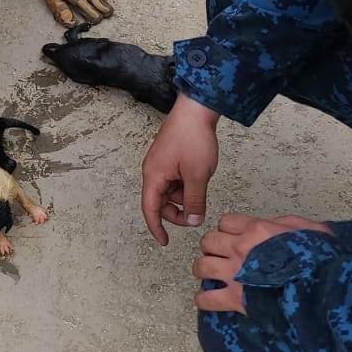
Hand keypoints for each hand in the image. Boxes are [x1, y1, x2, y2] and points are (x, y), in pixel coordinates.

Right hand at [141, 94, 220, 243]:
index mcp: (154, 176)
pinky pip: (173, 179)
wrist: (195, 110)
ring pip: (168, 190)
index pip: (150, 209)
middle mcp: (152, 170)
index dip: (156, 227)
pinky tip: (198, 178)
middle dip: (176, 211)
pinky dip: (184, 185)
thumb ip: (194, 202)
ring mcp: (160, 162)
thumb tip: (193, 221)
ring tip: (200, 188)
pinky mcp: (168, 156)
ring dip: (183, 197)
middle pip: (159, 201)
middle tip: (196, 214)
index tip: (164, 241)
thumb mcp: (197, 176)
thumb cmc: (192, 139)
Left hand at [193, 213, 333, 312]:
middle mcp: (240, 248)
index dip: (227, 230)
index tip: (232, 238)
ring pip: (202, 266)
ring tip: (209, 274)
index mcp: (257, 230)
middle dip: (211, 247)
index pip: (225, 222)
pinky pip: (208, 298)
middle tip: (218, 255)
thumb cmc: (320, 261)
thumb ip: (287, 224)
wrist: (324, 290)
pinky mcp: (236, 299)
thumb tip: (277, 226)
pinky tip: (206, 300)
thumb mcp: (310, 230)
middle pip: (208, 241)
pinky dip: (204, 299)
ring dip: (204, 270)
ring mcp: (236, 274)